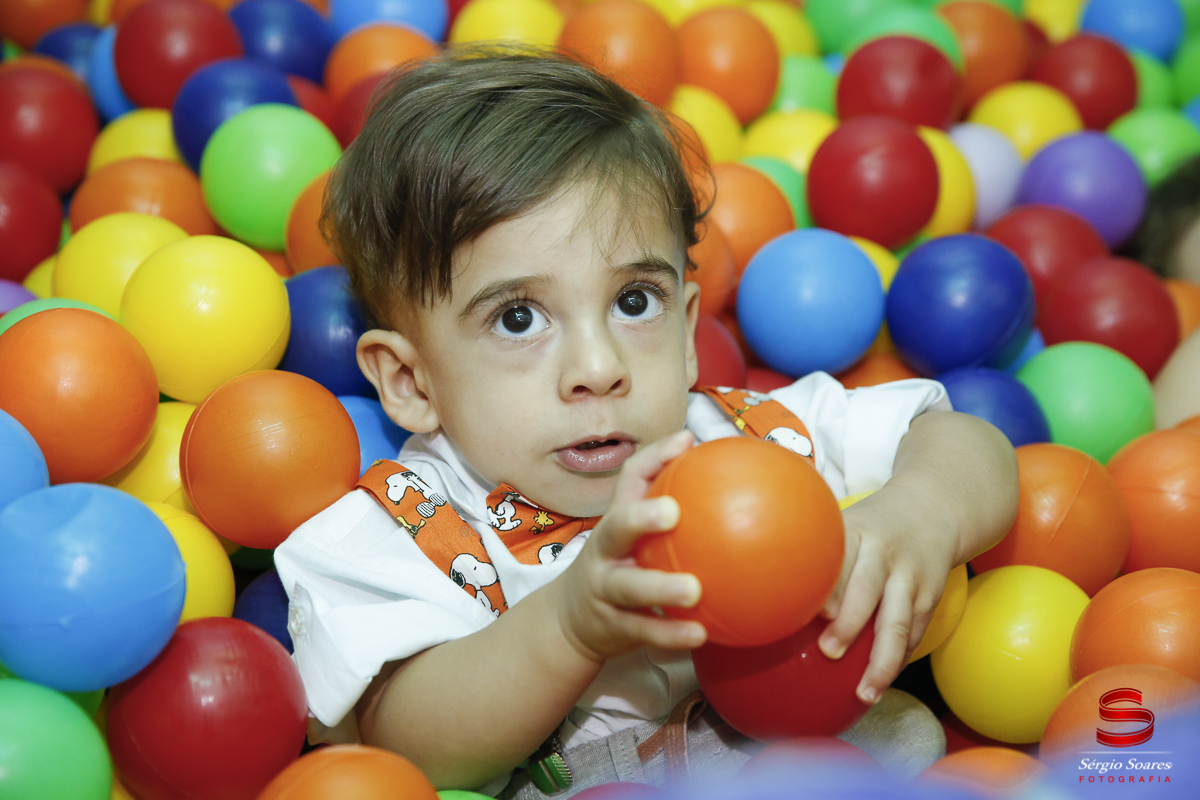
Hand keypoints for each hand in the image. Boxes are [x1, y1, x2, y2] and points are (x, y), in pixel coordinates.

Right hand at [553, 429, 706, 663]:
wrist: (570, 620)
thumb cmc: (620, 564)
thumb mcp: (634, 535)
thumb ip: (669, 507)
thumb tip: (726, 472)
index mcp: (616, 520)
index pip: (630, 480)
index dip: (654, 458)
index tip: (686, 443)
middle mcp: (604, 550)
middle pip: (615, 527)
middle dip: (641, 517)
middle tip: (673, 512)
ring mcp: (605, 588)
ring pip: (628, 586)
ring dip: (660, 587)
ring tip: (695, 590)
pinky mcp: (612, 625)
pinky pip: (643, 630)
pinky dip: (670, 634)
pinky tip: (700, 634)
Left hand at [816, 484, 956, 705]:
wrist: (931, 511)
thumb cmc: (869, 527)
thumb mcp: (843, 525)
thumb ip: (814, 554)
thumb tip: (764, 594)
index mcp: (855, 532)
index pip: (840, 558)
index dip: (828, 584)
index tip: (814, 610)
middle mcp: (884, 553)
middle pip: (867, 589)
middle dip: (849, 623)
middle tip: (829, 651)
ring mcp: (910, 577)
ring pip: (899, 622)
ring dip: (882, 661)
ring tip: (865, 692)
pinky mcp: (930, 597)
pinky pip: (914, 634)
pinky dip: (898, 660)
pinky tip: (880, 683)